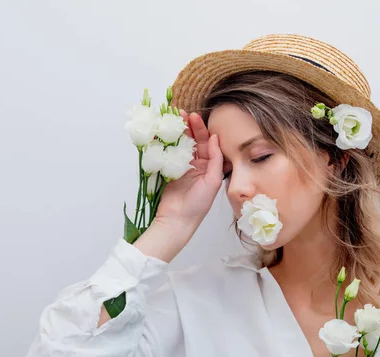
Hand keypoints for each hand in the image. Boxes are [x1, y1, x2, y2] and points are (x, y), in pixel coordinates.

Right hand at [152, 110, 222, 233]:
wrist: (177, 220)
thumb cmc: (198, 205)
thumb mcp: (213, 181)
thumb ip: (216, 159)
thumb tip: (215, 138)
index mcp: (210, 166)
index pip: (207, 142)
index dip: (201, 129)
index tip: (194, 117)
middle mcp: (197, 164)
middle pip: (193, 140)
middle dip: (188, 126)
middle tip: (181, 113)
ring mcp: (182, 166)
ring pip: (181, 144)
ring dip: (177, 131)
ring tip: (172, 118)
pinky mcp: (169, 170)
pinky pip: (168, 153)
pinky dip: (165, 142)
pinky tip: (163, 132)